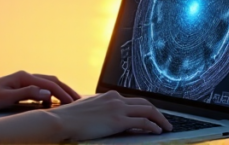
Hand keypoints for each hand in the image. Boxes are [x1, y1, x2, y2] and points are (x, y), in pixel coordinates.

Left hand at [0, 70, 80, 110]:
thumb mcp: (6, 97)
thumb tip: (48, 94)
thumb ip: (27, 95)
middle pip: (52, 80)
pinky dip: (51, 93)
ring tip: (72, 101)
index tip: (74, 104)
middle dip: (66, 90)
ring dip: (60, 90)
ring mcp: (24, 80)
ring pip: (48, 83)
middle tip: (80, 101)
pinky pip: (41, 88)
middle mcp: (26, 76)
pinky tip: (54, 103)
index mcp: (24, 77)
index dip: (63, 94)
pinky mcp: (21, 86)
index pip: (49, 85)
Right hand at [51, 90, 172, 140]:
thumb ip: (100, 112)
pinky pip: (142, 122)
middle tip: (165, 121)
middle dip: (157, 112)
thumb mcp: (88, 111)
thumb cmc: (70, 118)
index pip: (132, 101)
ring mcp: (117, 108)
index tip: (151, 116)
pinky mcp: (118, 120)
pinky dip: (153, 126)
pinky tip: (157, 131)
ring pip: (148, 110)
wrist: (62, 120)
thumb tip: (106, 120)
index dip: (144, 109)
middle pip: (144, 103)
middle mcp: (115, 99)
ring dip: (160, 119)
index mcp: (108, 96)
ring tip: (166, 128)